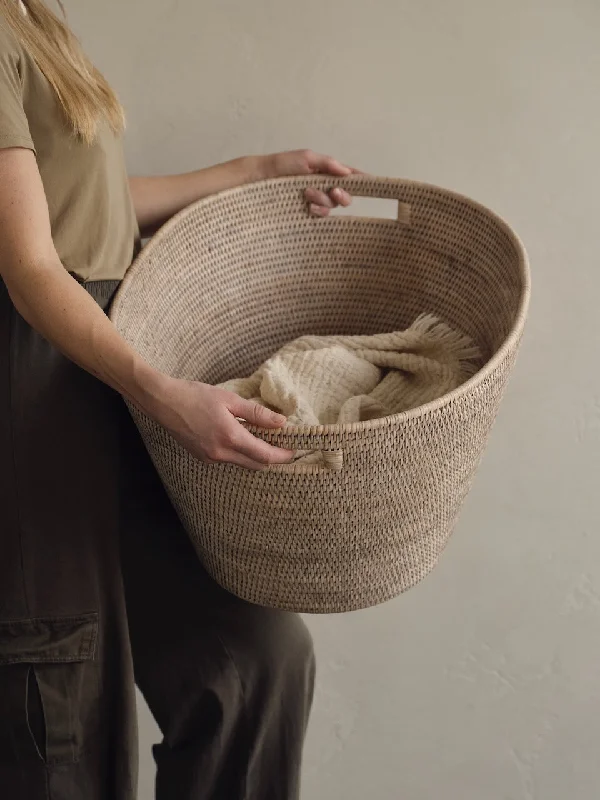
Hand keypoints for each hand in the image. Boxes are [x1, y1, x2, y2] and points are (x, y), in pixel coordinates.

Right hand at [146, 376, 293, 469]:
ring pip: (243, 463)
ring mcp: (210, 458)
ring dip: (257, 456)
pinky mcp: (203, 457)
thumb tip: (281, 422)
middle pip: (256, 465)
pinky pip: (229, 460)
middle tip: (285, 446)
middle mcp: (221, 453)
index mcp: (230, 437)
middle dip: (273, 458)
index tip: (295, 449)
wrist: (163, 402)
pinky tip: (243, 438)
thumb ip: (257, 413)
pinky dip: (241, 453)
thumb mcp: (230, 400)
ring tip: (266, 439)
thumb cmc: (195, 395)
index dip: (283, 455)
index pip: (265, 455)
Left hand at [263, 149, 360, 216]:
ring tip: (307, 194)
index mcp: (324, 172)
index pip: (347, 176)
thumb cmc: (281, 166)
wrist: (259, 179)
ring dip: (324, 201)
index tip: (372, 182)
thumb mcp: (305, 158)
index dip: (361, 179)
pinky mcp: (305, 214)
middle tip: (332, 191)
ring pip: (332, 206)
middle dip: (342, 194)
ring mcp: (314, 201)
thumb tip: (347, 172)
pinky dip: (318, 212)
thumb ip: (327, 163)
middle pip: (344, 196)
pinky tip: (309, 208)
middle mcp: (322, 187)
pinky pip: (321, 216)